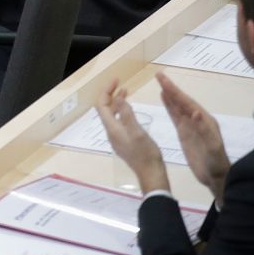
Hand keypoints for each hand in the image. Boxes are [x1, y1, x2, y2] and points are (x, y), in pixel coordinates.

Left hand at [95, 78, 171, 193]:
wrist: (151, 174)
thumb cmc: (145, 153)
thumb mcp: (137, 131)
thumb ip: (127, 115)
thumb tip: (117, 99)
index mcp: (112, 128)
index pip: (102, 105)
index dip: (107, 91)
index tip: (116, 80)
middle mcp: (111, 132)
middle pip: (105, 109)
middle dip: (111, 95)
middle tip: (122, 84)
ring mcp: (117, 138)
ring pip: (112, 116)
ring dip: (117, 103)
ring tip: (126, 92)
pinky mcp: (124, 142)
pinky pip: (119, 122)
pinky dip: (122, 112)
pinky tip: (131, 111)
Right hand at [158, 73, 231, 201]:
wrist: (215, 177)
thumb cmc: (215, 163)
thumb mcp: (212, 147)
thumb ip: (204, 130)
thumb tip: (194, 112)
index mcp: (204, 121)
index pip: (187, 102)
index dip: (175, 91)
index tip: (163, 80)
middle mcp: (198, 120)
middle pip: (182, 101)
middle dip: (171, 88)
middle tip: (158, 75)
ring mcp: (191, 126)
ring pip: (178, 107)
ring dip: (169, 95)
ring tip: (160, 83)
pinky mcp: (185, 133)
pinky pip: (175, 116)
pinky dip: (169, 106)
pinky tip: (164, 99)